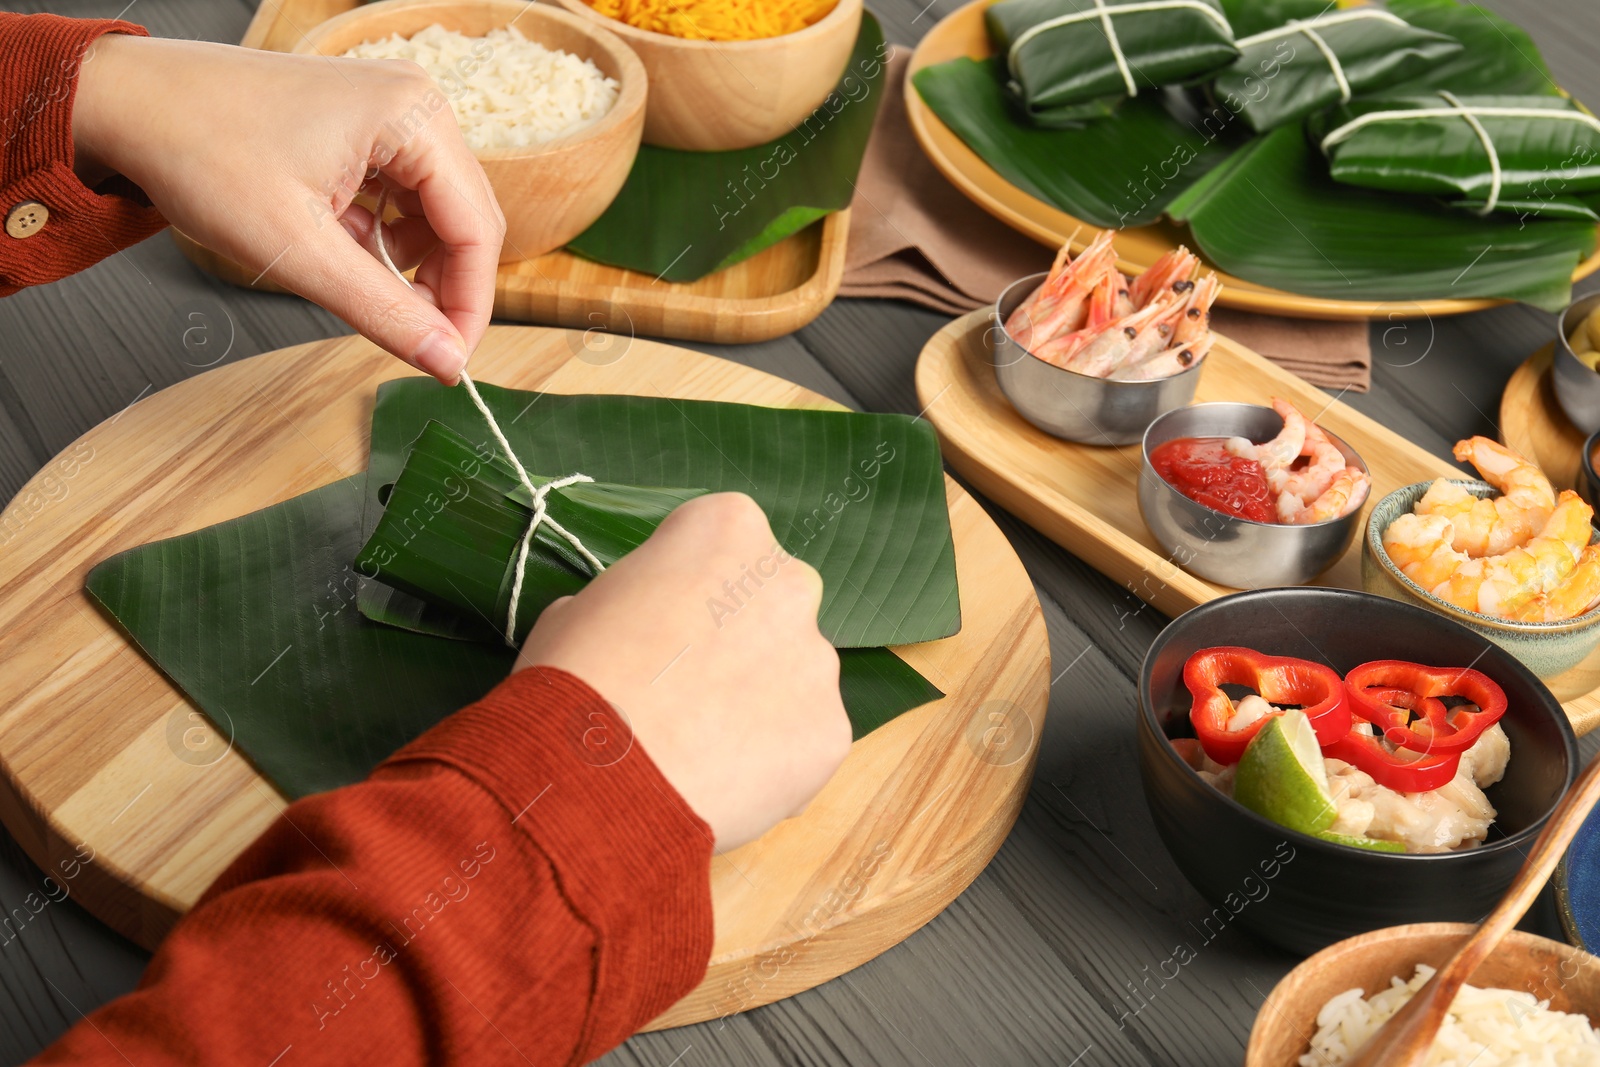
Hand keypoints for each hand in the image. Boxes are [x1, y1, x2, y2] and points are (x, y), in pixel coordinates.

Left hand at [71, 33, 503, 382]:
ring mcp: (391, 111)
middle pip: (464, 220)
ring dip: (407, 263)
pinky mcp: (365, 125)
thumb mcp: (297, 250)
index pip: (477, 230)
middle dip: (442, 288)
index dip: (469, 306)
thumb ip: (384, 312)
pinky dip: (379, 237)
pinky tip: (338, 247)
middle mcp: (415, 104)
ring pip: (433, 215)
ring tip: (355, 283)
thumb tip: (445, 361)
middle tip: (415, 341)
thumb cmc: (198, 149)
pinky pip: (400, 197)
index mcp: (413, 117)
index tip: (450, 361)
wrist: (126, 102)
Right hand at [515, 493, 850, 851]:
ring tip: (697, 745)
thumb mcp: (577, 610)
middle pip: (771, 605)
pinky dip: (772, 759)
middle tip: (686, 686)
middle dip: (738, 639)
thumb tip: (640, 627)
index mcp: (728, 529)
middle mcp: (789, 583)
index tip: (662, 623)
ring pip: (793, 675)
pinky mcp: (831, 731)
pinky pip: (803, 739)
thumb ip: (635, 602)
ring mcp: (818, 660)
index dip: (688, 587)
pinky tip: (720, 779)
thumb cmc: (573, 682)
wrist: (594, 781)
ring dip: (758, 701)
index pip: (721, 542)